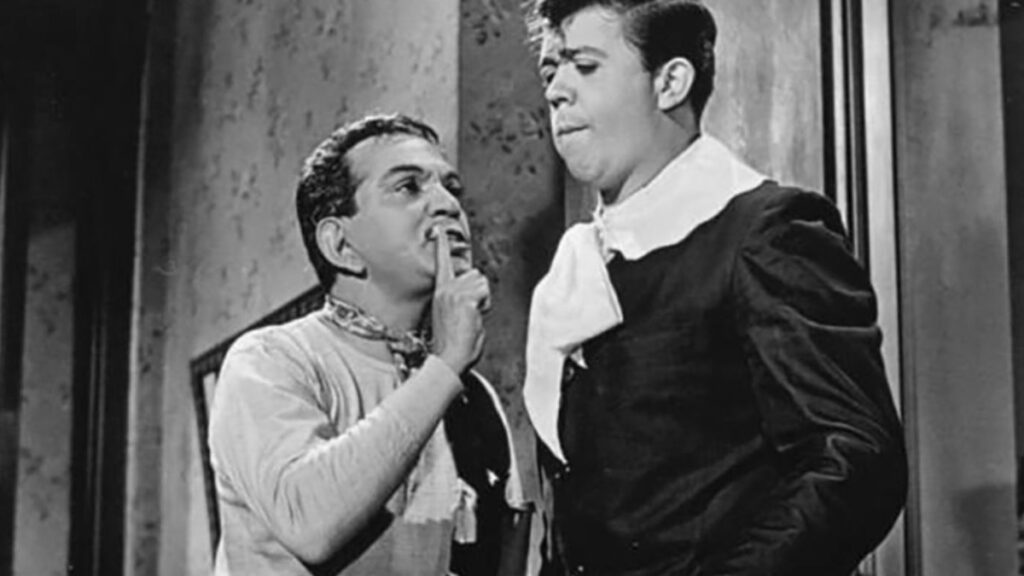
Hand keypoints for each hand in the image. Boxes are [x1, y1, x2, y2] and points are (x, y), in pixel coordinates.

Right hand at [431, 226, 489, 374]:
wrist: (449, 359)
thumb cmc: (453, 344)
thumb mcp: (452, 316)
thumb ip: (460, 300)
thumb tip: (472, 296)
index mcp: (440, 292)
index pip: (441, 264)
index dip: (442, 246)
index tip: (439, 230)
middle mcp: (446, 289)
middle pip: (476, 275)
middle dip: (479, 293)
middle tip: (469, 315)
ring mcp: (455, 293)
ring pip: (482, 283)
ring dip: (483, 299)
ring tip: (470, 318)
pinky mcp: (465, 299)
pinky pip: (485, 293)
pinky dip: (485, 305)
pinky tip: (474, 318)